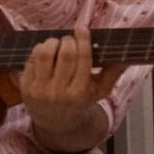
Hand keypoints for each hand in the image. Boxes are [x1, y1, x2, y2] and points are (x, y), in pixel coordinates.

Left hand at [20, 27, 123, 146]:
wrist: (57, 124)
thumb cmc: (81, 102)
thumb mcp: (100, 91)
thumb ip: (113, 72)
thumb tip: (128, 55)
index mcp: (80, 92)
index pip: (82, 58)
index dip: (83, 39)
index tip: (82, 28)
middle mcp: (59, 92)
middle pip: (65, 53)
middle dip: (68, 40)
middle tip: (70, 40)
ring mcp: (40, 90)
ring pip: (45, 53)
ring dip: (52, 42)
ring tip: (58, 45)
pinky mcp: (25, 87)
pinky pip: (31, 59)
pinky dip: (39, 50)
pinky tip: (47, 53)